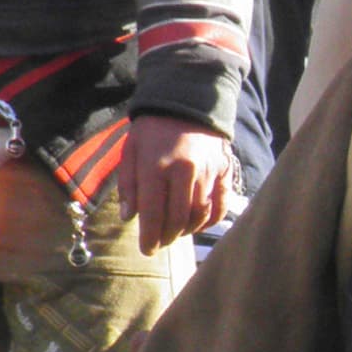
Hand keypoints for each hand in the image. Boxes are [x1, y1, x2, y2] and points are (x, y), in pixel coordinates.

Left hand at [123, 113, 230, 253]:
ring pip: (199, 214)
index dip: (150, 237)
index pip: (153, 213)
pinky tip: (198, 224)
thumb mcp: (130, 150)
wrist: (186, 100)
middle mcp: (184, 170)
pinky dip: (210, 220)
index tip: (147, 250)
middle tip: (159, 243)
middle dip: (167, 237)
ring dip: (187, 230)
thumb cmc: (152, 129)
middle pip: (178, 219)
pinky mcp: (223, 169)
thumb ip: (128, 184)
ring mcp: (208, 171)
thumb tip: (128, 217)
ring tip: (175, 232)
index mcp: (156, 166)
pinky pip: (220, 204)